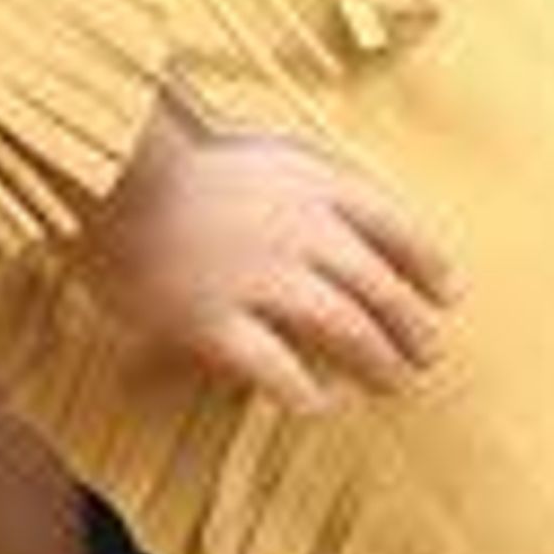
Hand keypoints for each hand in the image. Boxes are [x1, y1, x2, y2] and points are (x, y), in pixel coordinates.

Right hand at [76, 92, 461, 413]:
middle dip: (412, 326)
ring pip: (345, 330)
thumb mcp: (262, 149)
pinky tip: (318, 404)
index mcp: (314, 183)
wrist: (104, 167)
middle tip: (430, 353)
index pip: (397, 226)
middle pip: (379, 287)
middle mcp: (300, 232)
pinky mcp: (212, 322)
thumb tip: (352, 220)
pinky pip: (275, 370)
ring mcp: (258, 279)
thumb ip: (310, 181)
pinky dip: (305, 392)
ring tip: (395, 382)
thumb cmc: (181, 157)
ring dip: (379, 362)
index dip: (428, 264)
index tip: (449, 292)